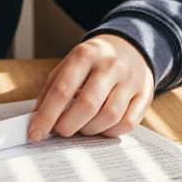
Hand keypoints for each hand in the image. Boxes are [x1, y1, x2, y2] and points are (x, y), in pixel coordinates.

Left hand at [28, 34, 154, 141]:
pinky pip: (128, 123)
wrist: (130, 47)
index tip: (36, 134)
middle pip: (87, 105)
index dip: (47, 116)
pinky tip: (102, 127)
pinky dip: (111, 132)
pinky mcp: (145, 94)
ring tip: (82, 127)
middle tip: (61, 130)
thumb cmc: (93, 61)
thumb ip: (52, 88)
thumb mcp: (69, 64)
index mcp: (85, 55)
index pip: (62, 90)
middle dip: (68, 126)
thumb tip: (38, 118)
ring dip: (90, 130)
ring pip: (109, 116)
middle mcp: (110, 65)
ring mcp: (130, 80)